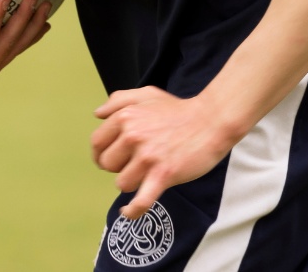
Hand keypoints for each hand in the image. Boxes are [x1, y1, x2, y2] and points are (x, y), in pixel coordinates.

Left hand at [91, 86, 236, 219]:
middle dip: (117, 167)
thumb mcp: (146, 94)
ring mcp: (147, 157)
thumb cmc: (178, 110)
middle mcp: (132, 136)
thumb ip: (118, 100)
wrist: (210, 122)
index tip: (109, 159)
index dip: (101, 153)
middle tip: (132, 164)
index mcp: (124, 118)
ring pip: (122, 183)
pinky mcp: (163, 175)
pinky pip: (141, 200)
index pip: (97, 143)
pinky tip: (128, 212)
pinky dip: (133, 210)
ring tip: (143, 176)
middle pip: (107, 164)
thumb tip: (97, 114)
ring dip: (131, 183)